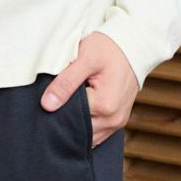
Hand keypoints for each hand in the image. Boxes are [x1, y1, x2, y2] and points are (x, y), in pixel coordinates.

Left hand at [40, 31, 138, 147]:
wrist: (133, 45)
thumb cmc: (109, 48)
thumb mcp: (85, 58)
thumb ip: (66, 82)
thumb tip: (47, 105)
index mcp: (104, 105)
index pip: (70, 117)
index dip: (57, 107)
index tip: (52, 94)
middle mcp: (112, 119)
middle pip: (79, 129)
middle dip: (67, 117)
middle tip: (60, 96)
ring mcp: (117, 122)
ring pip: (88, 135)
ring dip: (77, 122)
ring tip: (73, 99)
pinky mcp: (118, 121)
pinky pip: (97, 132)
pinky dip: (87, 123)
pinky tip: (82, 106)